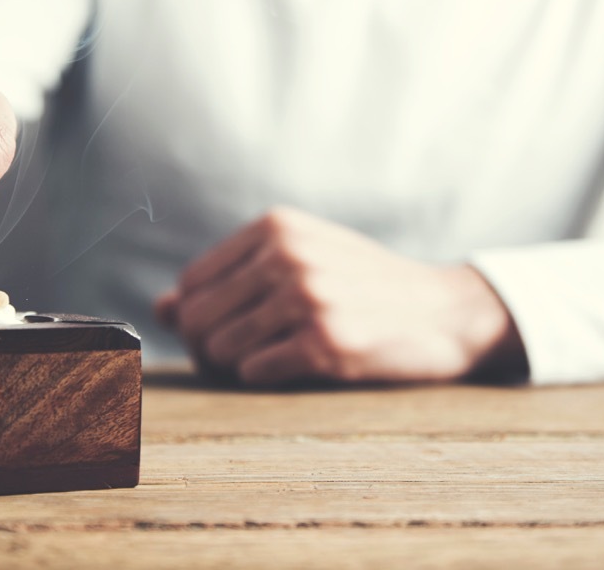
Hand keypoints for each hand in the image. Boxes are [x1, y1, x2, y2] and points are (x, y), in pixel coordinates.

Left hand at [155, 207, 525, 385]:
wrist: (444, 310)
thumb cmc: (364, 285)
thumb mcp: (301, 261)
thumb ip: (230, 279)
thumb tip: (159, 308)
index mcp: (276, 226)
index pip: (192, 283)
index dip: (197, 318)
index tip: (225, 332)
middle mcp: (288, 254)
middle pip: (198, 319)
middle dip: (207, 350)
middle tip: (238, 360)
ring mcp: (308, 297)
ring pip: (220, 350)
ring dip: (236, 368)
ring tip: (272, 361)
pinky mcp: (327, 341)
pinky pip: (254, 373)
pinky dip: (266, 378)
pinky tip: (298, 365)